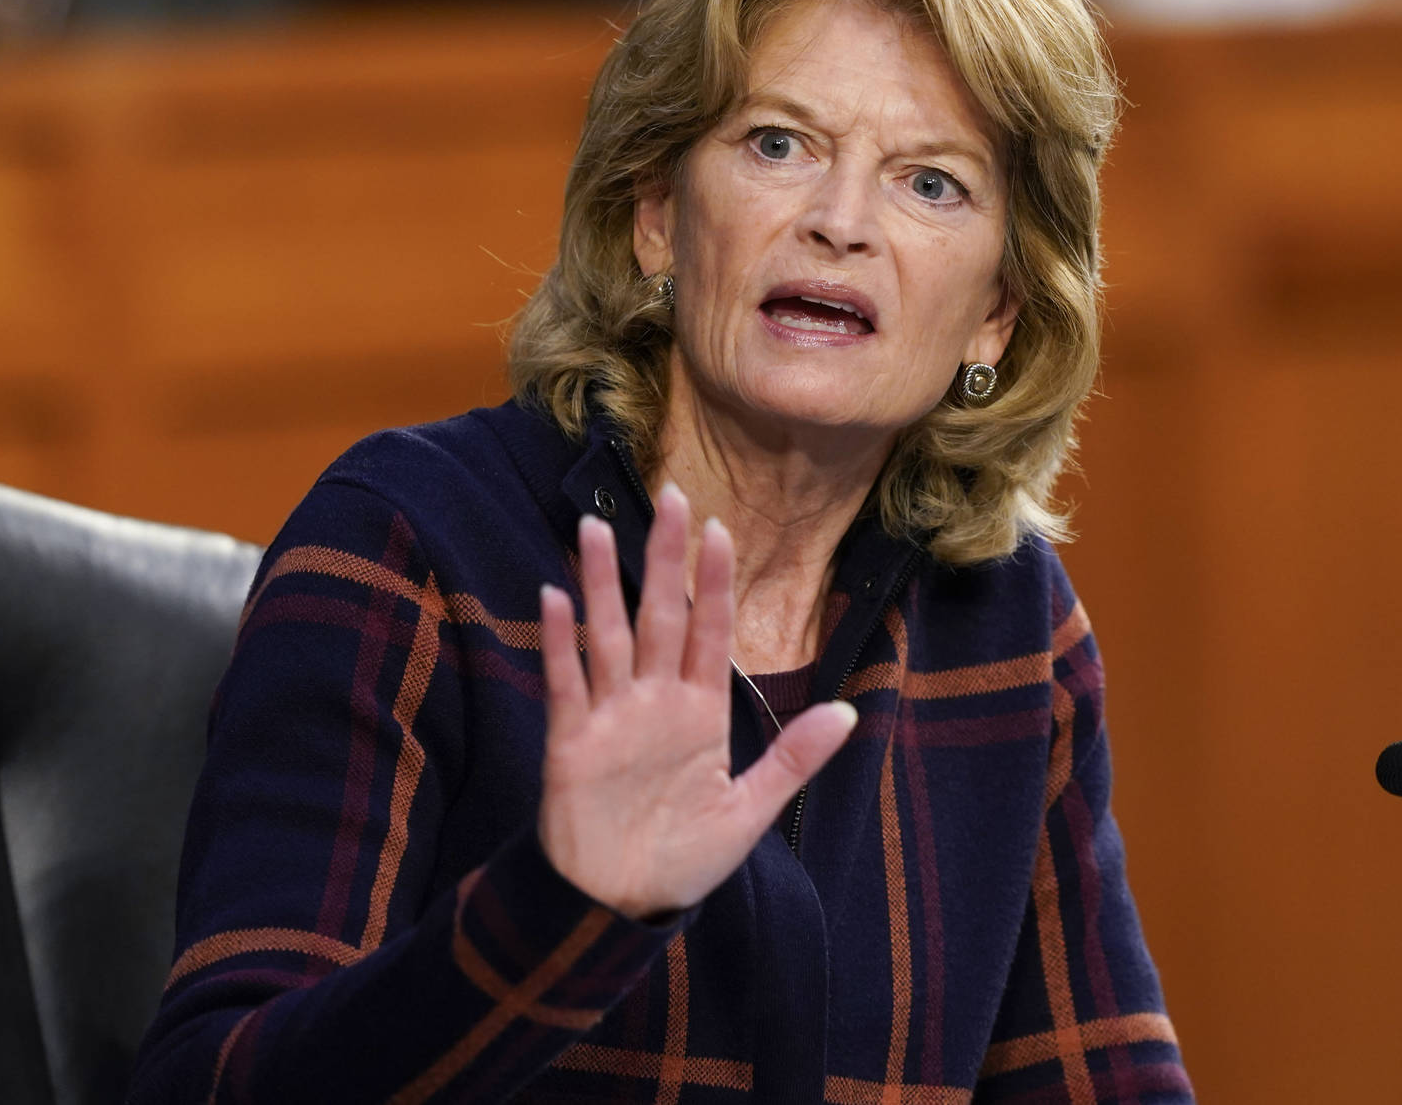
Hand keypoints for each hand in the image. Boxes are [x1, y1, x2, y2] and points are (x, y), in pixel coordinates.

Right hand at [536, 484, 857, 920]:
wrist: (619, 907)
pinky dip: (559, 641)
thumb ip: (793, 760)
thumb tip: (848, 713)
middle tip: (669, 494)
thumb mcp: (748, 813)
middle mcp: (655, 703)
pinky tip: (553, 596)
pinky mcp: (572, 743)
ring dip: (604, 584)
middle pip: (660, 616)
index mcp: (699, 713)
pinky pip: (567, 683)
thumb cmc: (684, 860)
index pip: (710, 631)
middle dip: (663, 559)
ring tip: (600, 528)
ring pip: (608, 635)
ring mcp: (611, 718)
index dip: (714, 582)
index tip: (719, 530)